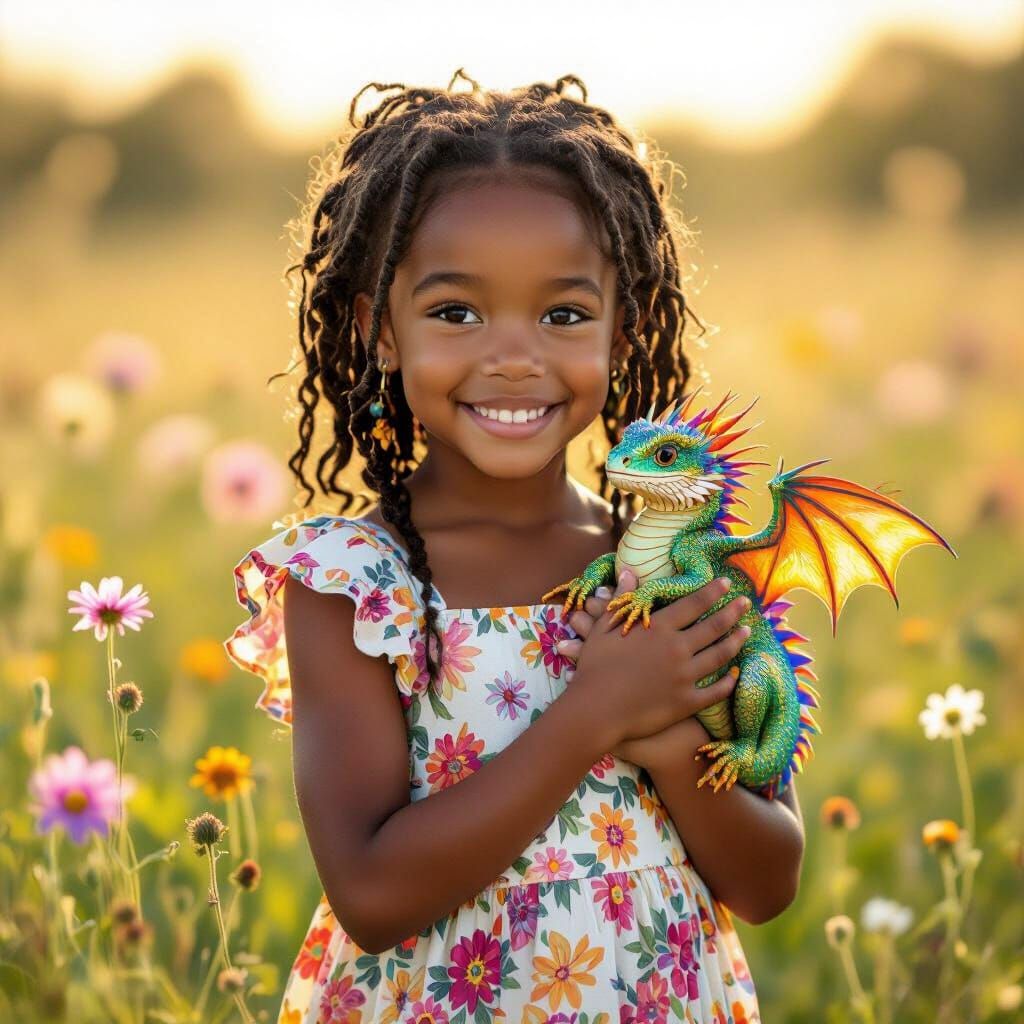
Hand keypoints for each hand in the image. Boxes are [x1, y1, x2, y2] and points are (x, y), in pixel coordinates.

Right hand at [556, 566, 747, 761]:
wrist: (596, 710)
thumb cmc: (594, 668)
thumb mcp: (602, 628)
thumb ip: (622, 600)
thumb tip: (629, 572)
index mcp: (658, 628)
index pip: (693, 603)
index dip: (712, 591)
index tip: (726, 583)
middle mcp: (677, 648)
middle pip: (713, 625)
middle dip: (733, 612)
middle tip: (746, 602)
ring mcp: (685, 676)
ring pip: (720, 655)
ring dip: (736, 641)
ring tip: (747, 631)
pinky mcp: (686, 702)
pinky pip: (715, 691)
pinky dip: (728, 682)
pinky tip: (736, 676)